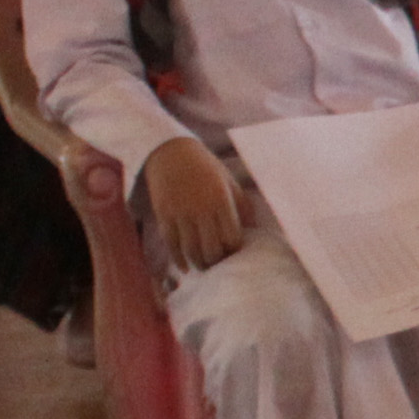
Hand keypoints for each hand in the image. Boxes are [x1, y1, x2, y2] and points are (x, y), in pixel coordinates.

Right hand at [142, 136, 244, 269]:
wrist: (170, 151)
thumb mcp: (228, 181)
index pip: (232, 237)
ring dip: (199, 264)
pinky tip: (186, 268)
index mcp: (221, 200)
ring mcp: (180, 213)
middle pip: (212, 248)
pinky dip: (179, 260)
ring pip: (191, 250)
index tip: (234, 251)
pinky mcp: (163, 215)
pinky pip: (171, 244)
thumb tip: (254, 229)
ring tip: (205, 267)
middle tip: (220, 264)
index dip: (234, 249)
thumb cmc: (205, 167)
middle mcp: (201, 208)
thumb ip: (242, 205)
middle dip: (217, 261)